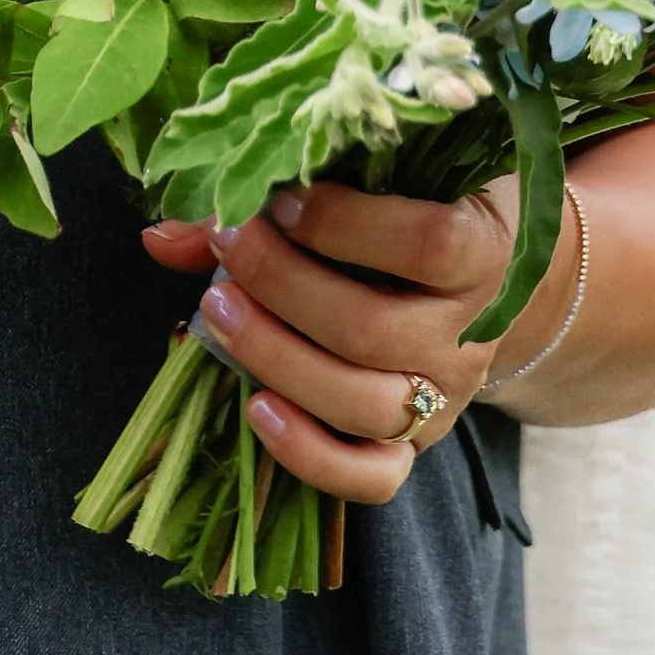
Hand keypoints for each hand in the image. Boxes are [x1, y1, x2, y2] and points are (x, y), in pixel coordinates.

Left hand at [142, 181, 518, 504]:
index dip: (345, 225)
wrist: (493, 279)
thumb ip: (288, 194)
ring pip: (362, 403)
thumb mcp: (390, 176)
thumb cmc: (427, 205)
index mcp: (483, 249)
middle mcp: (470, 332)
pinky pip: (371, 477)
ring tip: (215, 311)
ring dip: (275, 358)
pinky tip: (255, 409)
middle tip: (227, 243)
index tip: (280, 199)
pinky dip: (309, 453)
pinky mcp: (418, 445)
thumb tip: (161, 233)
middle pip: (370, 328)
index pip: (427, 245)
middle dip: (281, 284)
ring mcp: (444, 397)